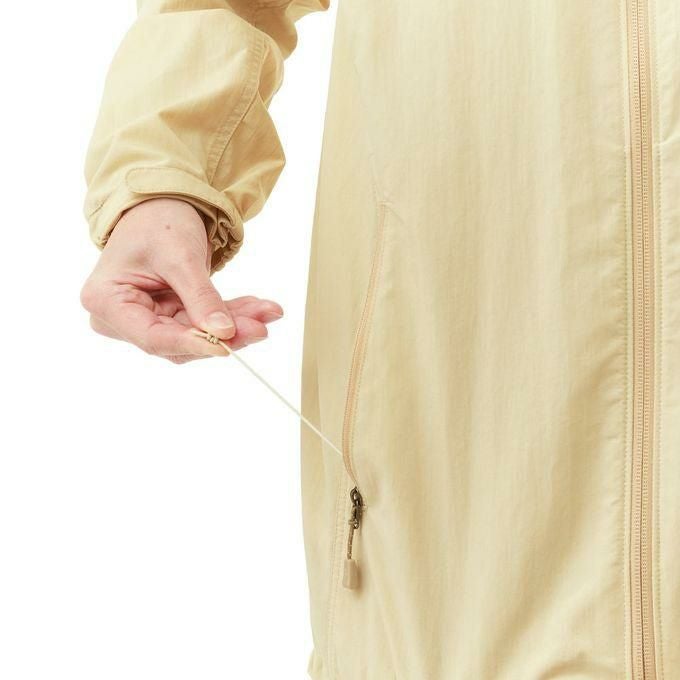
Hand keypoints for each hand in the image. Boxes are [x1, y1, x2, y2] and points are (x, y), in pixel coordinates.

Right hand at [81, 198, 282, 362]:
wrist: (159, 203)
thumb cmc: (157, 221)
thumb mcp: (180, 256)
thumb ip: (200, 297)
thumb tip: (225, 333)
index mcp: (106, 302)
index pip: (152, 337)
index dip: (191, 344)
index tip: (227, 347)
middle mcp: (120, 319)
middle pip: (178, 340)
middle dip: (223, 333)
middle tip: (261, 327)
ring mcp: (145, 319)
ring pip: (196, 335)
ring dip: (235, 325)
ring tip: (267, 312)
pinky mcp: (169, 317)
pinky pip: (203, 323)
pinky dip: (232, 315)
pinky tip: (259, 308)